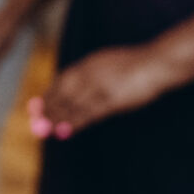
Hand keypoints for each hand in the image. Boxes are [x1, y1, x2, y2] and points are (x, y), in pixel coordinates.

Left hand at [38, 45, 177, 134]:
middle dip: (48, 107)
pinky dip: (75, 122)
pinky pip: (89, 113)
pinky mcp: (112, 99)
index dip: (49, 94)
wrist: (157, 63)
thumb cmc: (136, 65)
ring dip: (57, 117)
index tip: (37, 106)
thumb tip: (78, 85)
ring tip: (44, 129)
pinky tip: (65, 130)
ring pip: (73, 104)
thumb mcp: (109, 63)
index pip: (63, 79)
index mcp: (89, 62)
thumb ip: (93, 72)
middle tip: (36, 121)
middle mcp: (91, 73)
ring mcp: (101, 86)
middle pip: (63, 92)